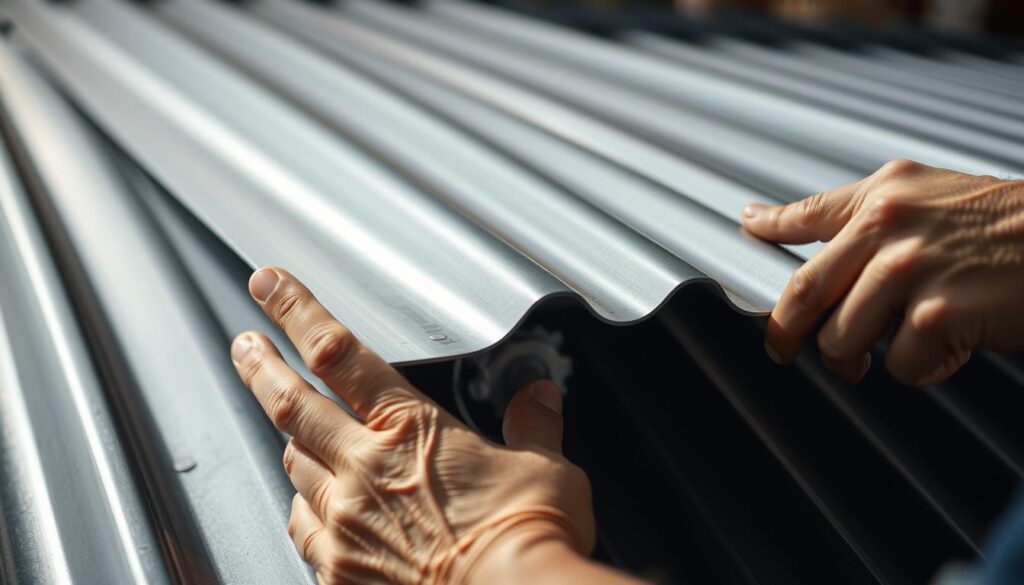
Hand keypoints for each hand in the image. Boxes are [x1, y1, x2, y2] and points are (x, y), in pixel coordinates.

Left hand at [229, 268, 601, 583]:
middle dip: (260, 367)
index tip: (270, 285)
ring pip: (292, 467)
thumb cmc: (529, 538)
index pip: (337, 351)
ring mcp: (345, 523)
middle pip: (288, 404)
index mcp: (410, 428)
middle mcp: (364, 470)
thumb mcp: (546, 468)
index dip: (296, 310)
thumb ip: (534, 427)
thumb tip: (539, 398)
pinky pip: (303, 530)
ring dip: (291, 443)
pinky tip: (312, 509)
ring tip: (292, 434)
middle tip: (243, 345)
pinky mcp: (340, 573)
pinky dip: (305, 511)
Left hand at [743, 160, 1023, 385]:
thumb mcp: (932, 195)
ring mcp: (909, 273)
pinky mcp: (937, 317)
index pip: (805, 215)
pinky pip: (897, 366)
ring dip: (857, 360)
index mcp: (883, 196)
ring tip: (887, 350)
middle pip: (801, 296)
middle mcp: (887, 228)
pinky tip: (948, 349)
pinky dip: (919, 369)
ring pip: (842, 342)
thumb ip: (863, 212)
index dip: (767, 231)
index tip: (748, 236)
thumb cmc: (1010, 223)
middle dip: (784, 334)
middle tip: (783, 351)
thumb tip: (782, 221)